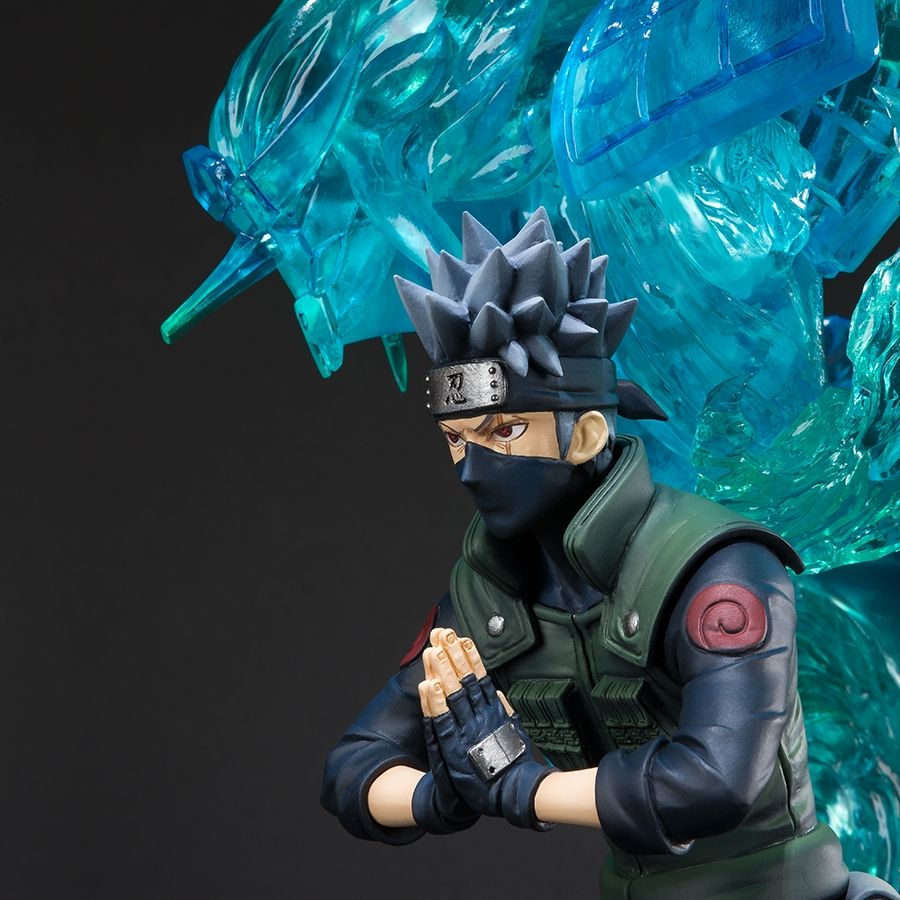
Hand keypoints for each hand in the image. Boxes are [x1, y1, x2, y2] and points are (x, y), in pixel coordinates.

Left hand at [418, 629, 552, 829]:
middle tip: (442, 633)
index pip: (477, 677)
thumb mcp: (514, 732)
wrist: (513, 793)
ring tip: (433, 648)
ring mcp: (467, 729)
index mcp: (493, 711)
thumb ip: (505, 711)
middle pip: (463, 679)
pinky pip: (441, 720)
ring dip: (442, 670)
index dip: (468, 656)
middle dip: (452, 654)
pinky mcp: (455, 747)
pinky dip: (434, 702)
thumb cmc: (515, 765)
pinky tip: (427, 684)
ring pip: (452, 694)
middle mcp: (480, 716)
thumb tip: (497, 692)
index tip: (461, 637)